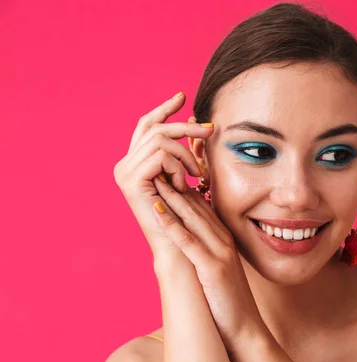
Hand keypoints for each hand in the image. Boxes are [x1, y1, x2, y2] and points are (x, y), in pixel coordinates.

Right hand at [113, 92, 213, 266]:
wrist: (180, 247)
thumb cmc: (187, 216)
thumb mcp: (186, 176)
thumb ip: (183, 153)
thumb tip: (196, 121)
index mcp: (135, 162)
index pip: (147, 125)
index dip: (164, 108)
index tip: (183, 96)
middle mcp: (124, 165)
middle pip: (156, 128)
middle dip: (186, 127)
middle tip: (211, 130)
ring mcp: (124, 173)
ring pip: (161, 139)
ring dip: (185, 156)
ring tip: (196, 176)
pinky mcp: (131, 181)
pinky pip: (161, 155)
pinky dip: (178, 166)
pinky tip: (185, 183)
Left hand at [151, 177, 267, 352]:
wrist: (245, 329)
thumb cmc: (229, 301)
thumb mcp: (221, 268)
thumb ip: (210, 249)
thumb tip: (193, 237)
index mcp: (225, 239)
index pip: (203, 207)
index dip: (184, 187)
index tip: (167, 171)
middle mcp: (224, 240)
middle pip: (197, 205)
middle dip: (175, 183)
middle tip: (158, 164)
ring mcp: (219, 252)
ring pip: (192, 217)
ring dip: (171, 196)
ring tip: (154, 177)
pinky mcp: (212, 268)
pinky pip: (188, 241)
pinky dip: (172, 224)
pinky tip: (157, 210)